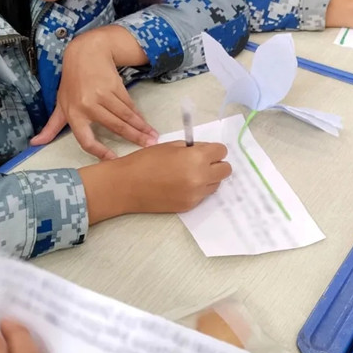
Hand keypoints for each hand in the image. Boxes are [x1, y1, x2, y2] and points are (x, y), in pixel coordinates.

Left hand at [31, 26, 157, 159]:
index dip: (100, 152)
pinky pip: (128, 105)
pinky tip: (145, 122)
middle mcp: (87, 105)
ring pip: (125, 116)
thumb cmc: (72, 82)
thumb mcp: (60, 103)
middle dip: (134, 138)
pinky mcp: (114, 86)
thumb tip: (34, 143)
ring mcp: (102, 94)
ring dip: (141, 127)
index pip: (86, 140)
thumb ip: (52, 126)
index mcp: (73, 114)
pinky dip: (138, 115)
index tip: (114, 159)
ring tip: (153, 137)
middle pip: (115, 126)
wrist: (85, 53)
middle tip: (148, 147)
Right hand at [79, 141, 231, 223]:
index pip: (222, 152)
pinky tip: (181, 184)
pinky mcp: (189, 206)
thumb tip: (205, 151)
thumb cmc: (146, 161)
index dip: (214, 149)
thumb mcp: (171, 146)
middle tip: (202, 161)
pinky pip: (203, 195)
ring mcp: (196, 194)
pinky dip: (198, 188)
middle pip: (226, 170)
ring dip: (209, 177)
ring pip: (216, 184)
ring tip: (189, 173)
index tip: (206, 150)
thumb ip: (193, 148)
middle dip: (216, 163)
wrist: (127, 186)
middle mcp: (201, 177)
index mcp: (197, 158)